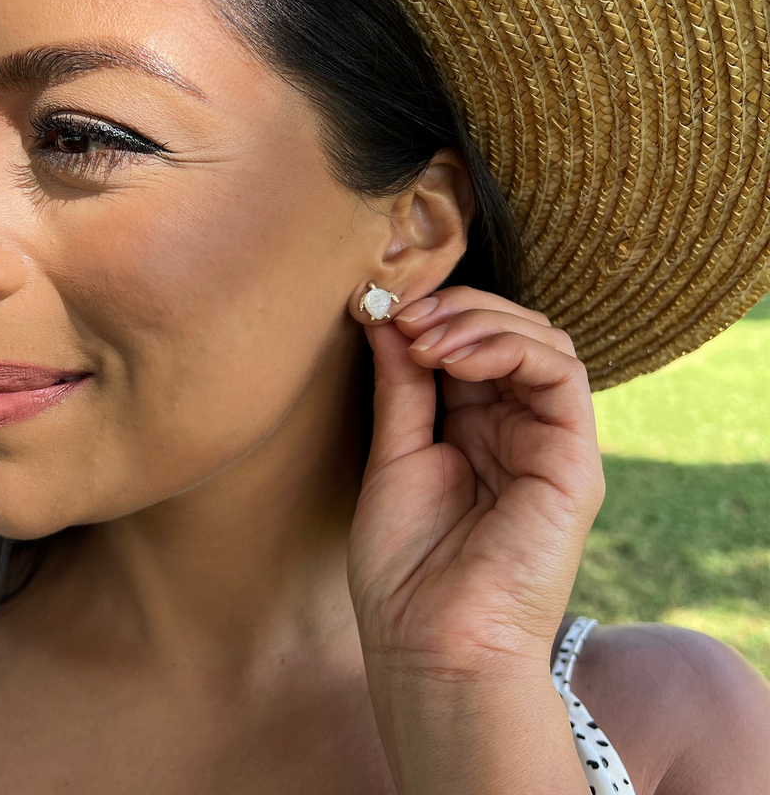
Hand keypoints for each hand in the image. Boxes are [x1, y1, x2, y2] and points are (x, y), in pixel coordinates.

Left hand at [347, 284, 605, 683]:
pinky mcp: (573, 461)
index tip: (383, 311)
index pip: (471, 342)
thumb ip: (401, 386)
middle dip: (456, 309)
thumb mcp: (393, 457)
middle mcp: (516, 428)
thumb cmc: (404, 569)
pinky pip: (561, 376)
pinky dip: (511, 348)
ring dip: (481, 322)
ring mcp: (548, 443)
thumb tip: (387, 317)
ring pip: (543, 341)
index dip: (434, 314)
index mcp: (472, 428)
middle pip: (510, 331)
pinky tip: (457, 358)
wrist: (431, 648)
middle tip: (406, 316)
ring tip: (427, 340)